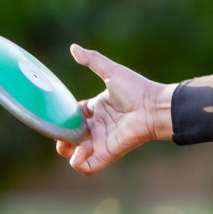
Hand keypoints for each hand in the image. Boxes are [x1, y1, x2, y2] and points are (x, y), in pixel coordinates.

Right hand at [55, 44, 176, 174]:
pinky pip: (89, 166)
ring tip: (65, 146)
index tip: (58, 112)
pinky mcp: (108, 152)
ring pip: (77, 154)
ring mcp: (103, 140)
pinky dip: (79, 163)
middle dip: (61, 137)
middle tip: (58, 134)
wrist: (154, 106)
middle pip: (73, 136)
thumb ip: (91, 60)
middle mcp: (99, 125)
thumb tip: (73, 48)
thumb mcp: (110, 71)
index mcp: (98, 107)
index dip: (64, 115)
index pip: (75, 115)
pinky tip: (78, 152)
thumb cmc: (137, 89)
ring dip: (67, 152)